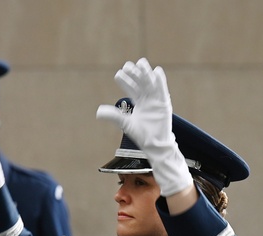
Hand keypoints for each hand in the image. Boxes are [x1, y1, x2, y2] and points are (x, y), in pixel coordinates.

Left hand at [95, 58, 192, 197]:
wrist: (155, 145)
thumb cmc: (142, 135)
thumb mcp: (125, 123)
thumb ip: (114, 116)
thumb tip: (98, 112)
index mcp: (139, 102)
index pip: (131, 88)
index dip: (125, 81)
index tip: (118, 74)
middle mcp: (148, 99)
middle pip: (140, 83)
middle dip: (135, 74)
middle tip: (127, 65)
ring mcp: (156, 100)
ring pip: (151, 83)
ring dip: (146, 73)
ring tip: (140, 62)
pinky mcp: (164, 104)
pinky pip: (162, 90)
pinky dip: (160, 81)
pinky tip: (156, 71)